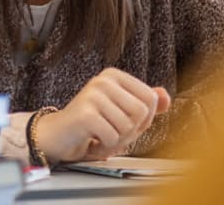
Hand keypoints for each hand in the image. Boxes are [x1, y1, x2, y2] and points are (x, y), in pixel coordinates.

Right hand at [35, 67, 171, 163]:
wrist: (57, 135)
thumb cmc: (91, 124)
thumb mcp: (122, 112)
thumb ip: (145, 104)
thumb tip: (165, 96)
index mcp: (114, 76)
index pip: (151, 98)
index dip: (144, 119)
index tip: (124, 121)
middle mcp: (103, 80)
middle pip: (142, 111)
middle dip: (131, 131)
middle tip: (112, 131)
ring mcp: (93, 95)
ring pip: (128, 126)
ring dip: (117, 141)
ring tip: (100, 136)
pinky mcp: (85, 113)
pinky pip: (113, 136)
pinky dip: (105, 147)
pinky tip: (93, 141)